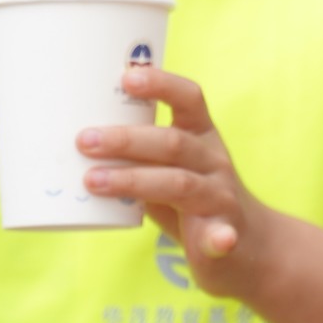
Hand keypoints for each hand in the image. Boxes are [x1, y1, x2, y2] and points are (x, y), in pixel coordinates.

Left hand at [82, 66, 278, 302]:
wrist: (248, 245)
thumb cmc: (194, 200)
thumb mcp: (171, 169)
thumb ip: (139, 159)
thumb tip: (74, 148)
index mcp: (202, 136)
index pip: (189, 99)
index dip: (161, 85)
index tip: (126, 77)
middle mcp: (213, 160)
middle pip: (172, 142)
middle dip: (126, 139)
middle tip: (83, 140)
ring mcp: (220, 197)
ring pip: (179, 183)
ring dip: (134, 180)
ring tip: (93, 181)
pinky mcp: (225, 235)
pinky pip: (222, 234)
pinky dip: (219, 237)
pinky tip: (215, 242)